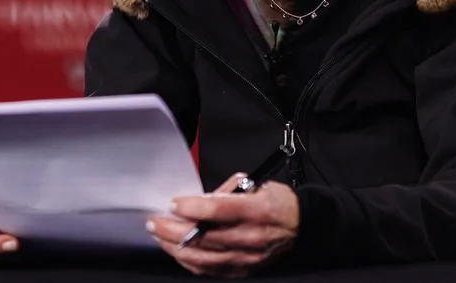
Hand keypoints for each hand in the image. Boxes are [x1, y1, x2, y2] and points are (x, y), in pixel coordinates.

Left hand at [146, 173, 299, 277]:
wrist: (300, 227)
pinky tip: (177, 253)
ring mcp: (247, 257)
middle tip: (155, 222)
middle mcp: (252, 237)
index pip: (219, 210)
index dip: (192, 207)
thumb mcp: (257, 184)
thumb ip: (228, 191)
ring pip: (204, 258)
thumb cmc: (278, 203)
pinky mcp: (243, 270)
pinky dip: (190, 262)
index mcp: (257, 210)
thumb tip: (200, 198)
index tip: (174, 203)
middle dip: (174, 230)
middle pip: (205, 237)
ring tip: (160, 237)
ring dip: (176, 248)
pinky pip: (211, 270)